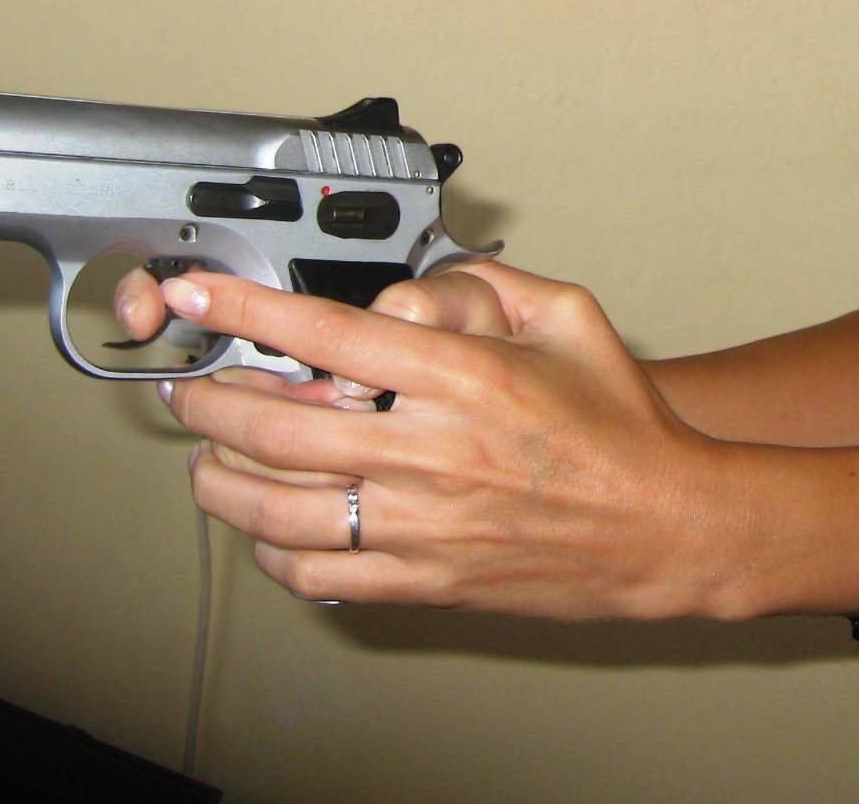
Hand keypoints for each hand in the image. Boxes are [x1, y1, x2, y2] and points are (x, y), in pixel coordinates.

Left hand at [150, 263, 733, 617]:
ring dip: (222, 478)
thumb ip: (493, 282)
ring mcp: (423, 525)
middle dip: (212, 399)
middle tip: (195, 386)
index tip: (202, 295)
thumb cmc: (623, 426)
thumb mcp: (572, 318)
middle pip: (277, 426)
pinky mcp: (424, 582)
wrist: (664, 527)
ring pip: (278, 509)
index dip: (248, 308)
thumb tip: (425, 277)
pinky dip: (273, 548)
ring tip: (210, 456)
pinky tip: (269, 525)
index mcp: (464, 378)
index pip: (328, 334)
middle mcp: (432, 451)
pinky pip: (317, 573)